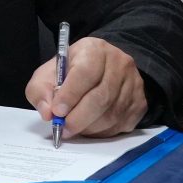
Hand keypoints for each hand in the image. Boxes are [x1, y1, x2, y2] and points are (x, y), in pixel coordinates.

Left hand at [27, 35, 147, 137]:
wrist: (103, 69)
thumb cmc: (72, 71)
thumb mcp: (50, 72)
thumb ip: (41, 90)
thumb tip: (47, 112)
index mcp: (94, 49)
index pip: (85, 73)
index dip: (70, 95)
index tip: (57, 112)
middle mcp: (119, 64)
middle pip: (100, 98)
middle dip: (78, 118)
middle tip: (63, 128)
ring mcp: (134, 84)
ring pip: (111, 114)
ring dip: (89, 127)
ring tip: (74, 129)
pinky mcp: (140, 103)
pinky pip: (121, 124)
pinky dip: (102, 132)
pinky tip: (90, 128)